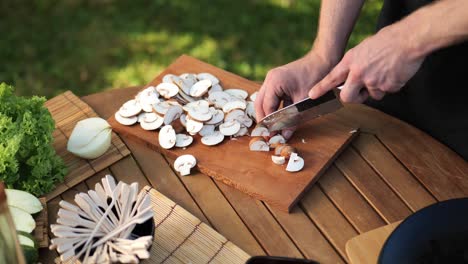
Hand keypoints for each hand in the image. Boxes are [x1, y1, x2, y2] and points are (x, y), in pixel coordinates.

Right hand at [255, 51, 335, 138]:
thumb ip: (292, 120)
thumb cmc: (316, 77)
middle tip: (268, 134)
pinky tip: (279, 118)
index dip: (268, 123)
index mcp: (274, 82)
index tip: (272, 136)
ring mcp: (273, 79)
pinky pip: (272, 97)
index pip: (266, 107)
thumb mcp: (304, 102)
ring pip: (264, 101)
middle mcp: (270, 79)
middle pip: (259, 104)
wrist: (324, 60)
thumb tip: (284, 136)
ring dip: (268, 114)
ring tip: (273, 128)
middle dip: (264, 119)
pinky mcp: (278, 81)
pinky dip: (274, 108)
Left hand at [309, 25, 424, 102]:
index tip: (312, 95)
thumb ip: (355, 64)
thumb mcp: (364, 48)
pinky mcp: (387, 87)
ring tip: (386, 71)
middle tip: (362, 92)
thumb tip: (352, 76)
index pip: (331, 77)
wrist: (408, 39)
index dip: (321, 88)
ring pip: (372, 95)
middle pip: (347, 97)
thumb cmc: (388, 41)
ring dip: (378, 88)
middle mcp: (358, 73)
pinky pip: (387, 91)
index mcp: (351, 61)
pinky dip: (391, 85)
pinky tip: (395, 72)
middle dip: (354, 98)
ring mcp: (372, 81)